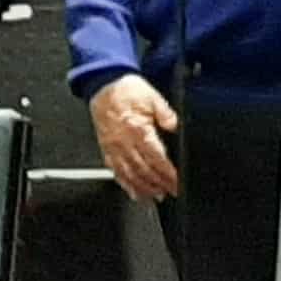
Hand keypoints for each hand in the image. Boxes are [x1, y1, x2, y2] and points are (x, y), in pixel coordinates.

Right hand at [90, 74, 180, 201]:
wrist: (103, 84)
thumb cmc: (125, 90)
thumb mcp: (152, 96)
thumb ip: (166, 113)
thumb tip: (175, 126)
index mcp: (137, 129)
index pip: (156, 158)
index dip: (168, 173)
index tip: (177, 182)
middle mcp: (124, 142)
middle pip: (143, 170)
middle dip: (158, 184)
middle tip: (171, 192)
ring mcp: (114, 147)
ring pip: (129, 174)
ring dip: (143, 188)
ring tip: (155, 196)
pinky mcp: (106, 148)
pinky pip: (115, 170)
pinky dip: (125, 183)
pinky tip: (133, 190)